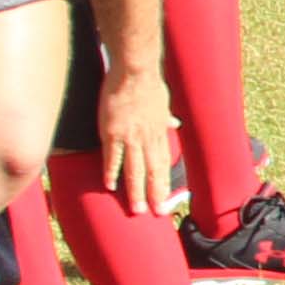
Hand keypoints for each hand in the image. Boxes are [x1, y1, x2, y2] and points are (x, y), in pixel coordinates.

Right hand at [95, 49, 178, 224]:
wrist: (136, 70)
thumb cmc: (148, 83)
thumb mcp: (163, 101)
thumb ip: (166, 117)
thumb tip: (174, 122)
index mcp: (159, 132)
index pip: (163, 164)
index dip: (163, 183)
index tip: (165, 200)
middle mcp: (148, 138)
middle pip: (153, 171)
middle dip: (155, 194)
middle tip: (156, 214)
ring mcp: (131, 136)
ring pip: (135, 169)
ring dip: (136, 191)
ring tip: (137, 210)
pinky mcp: (112, 131)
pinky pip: (113, 157)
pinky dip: (112, 172)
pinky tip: (110, 186)